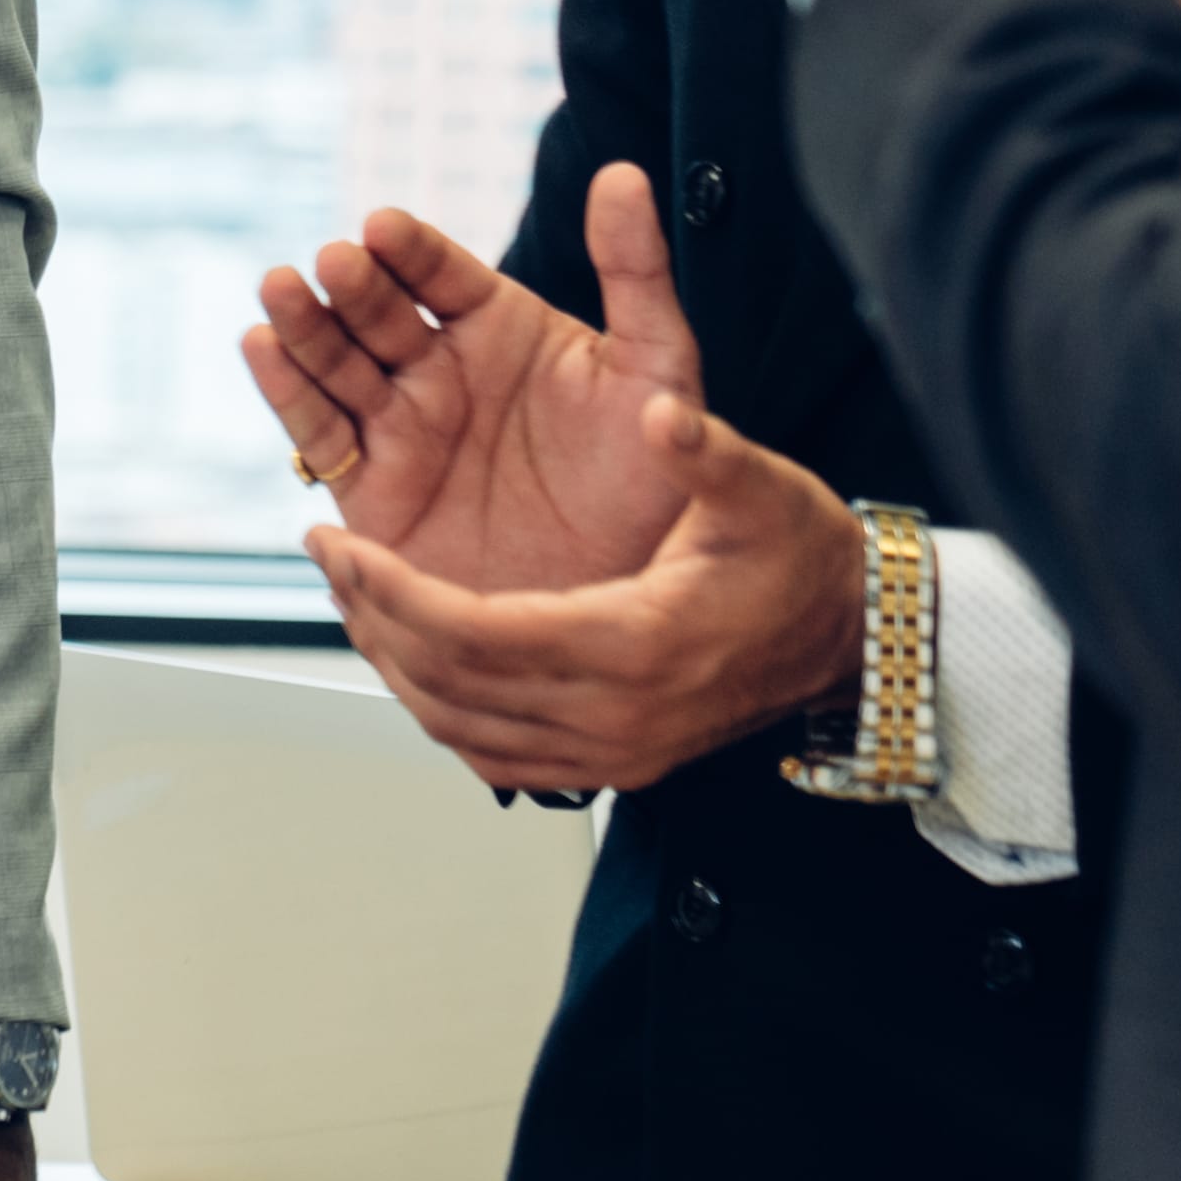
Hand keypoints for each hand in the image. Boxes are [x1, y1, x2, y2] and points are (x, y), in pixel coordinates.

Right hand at [245, 179, 696, 608]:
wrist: (627, 593)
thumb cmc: (654, 479)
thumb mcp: (659, 366)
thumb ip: (635, 271)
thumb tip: (623, 173)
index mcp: (502, 328)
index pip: (443, 274)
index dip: (412, 250)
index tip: (384, 228)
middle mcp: (443, 370)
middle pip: (379, 313)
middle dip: (353, 287)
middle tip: (336, 264)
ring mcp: (402, 427)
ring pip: (337, 364)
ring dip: (304, 326)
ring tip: (280, 292)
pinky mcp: (372, 490)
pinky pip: (320, 434)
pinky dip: (286, 391)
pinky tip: (260, 347)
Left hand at [314, 377, 870, 797]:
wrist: (852, 638)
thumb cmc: (803, 558)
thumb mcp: (761, 490)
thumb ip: (704, 451)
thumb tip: (660, 415)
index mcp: (635, 646)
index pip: (473, 634)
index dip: (391, 591)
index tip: (338, 543)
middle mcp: (615, 718)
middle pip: (449, 685)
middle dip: (372, 619)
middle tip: (327, 557)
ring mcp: (612, 753)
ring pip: (460, 728)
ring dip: (394, 664)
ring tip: (353, 594)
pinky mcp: (612, 765)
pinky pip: (492, 751)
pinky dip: (438, 701)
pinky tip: (411, 647)